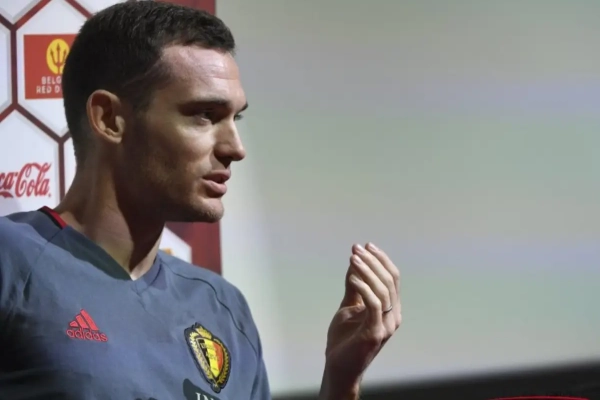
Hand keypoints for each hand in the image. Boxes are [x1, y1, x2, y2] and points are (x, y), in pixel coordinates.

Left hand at [320, 243, 400, 399]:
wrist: (338, 366)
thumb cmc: (345, 339)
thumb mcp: (349, 305)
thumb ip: (355, 285)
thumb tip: (355, 259)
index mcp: (390, 308)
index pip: (393, 278)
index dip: (381, 259)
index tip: (365, 245)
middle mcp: (393, 316)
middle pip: (390, 280)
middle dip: (374, 261)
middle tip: (357, 249)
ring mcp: (386, 325)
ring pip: (384, 290)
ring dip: (368, 271)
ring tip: (354, 259)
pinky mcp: (376, 333)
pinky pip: (374, 304)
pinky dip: (364, 288)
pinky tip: (352, 277)